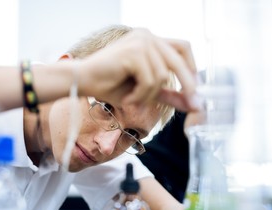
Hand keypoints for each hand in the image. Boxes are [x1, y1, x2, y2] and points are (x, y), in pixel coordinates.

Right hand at [78, 28, 199, 111]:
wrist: (83, 82)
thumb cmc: (109, 85)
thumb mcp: (145, 92)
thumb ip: (168, 95)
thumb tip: (193, 105)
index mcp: (150, 40)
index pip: (182, 48)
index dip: (191, 67)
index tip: (194, 88)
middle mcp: (147, 36)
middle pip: (178, 60)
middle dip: (188, 84)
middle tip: (191, 103)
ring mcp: (141, 41)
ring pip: (163, 75)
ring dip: (150, 95)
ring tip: (134, 100)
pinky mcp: (134, 51)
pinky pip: (150, 80)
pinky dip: (141, 95)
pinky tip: (128, 98)